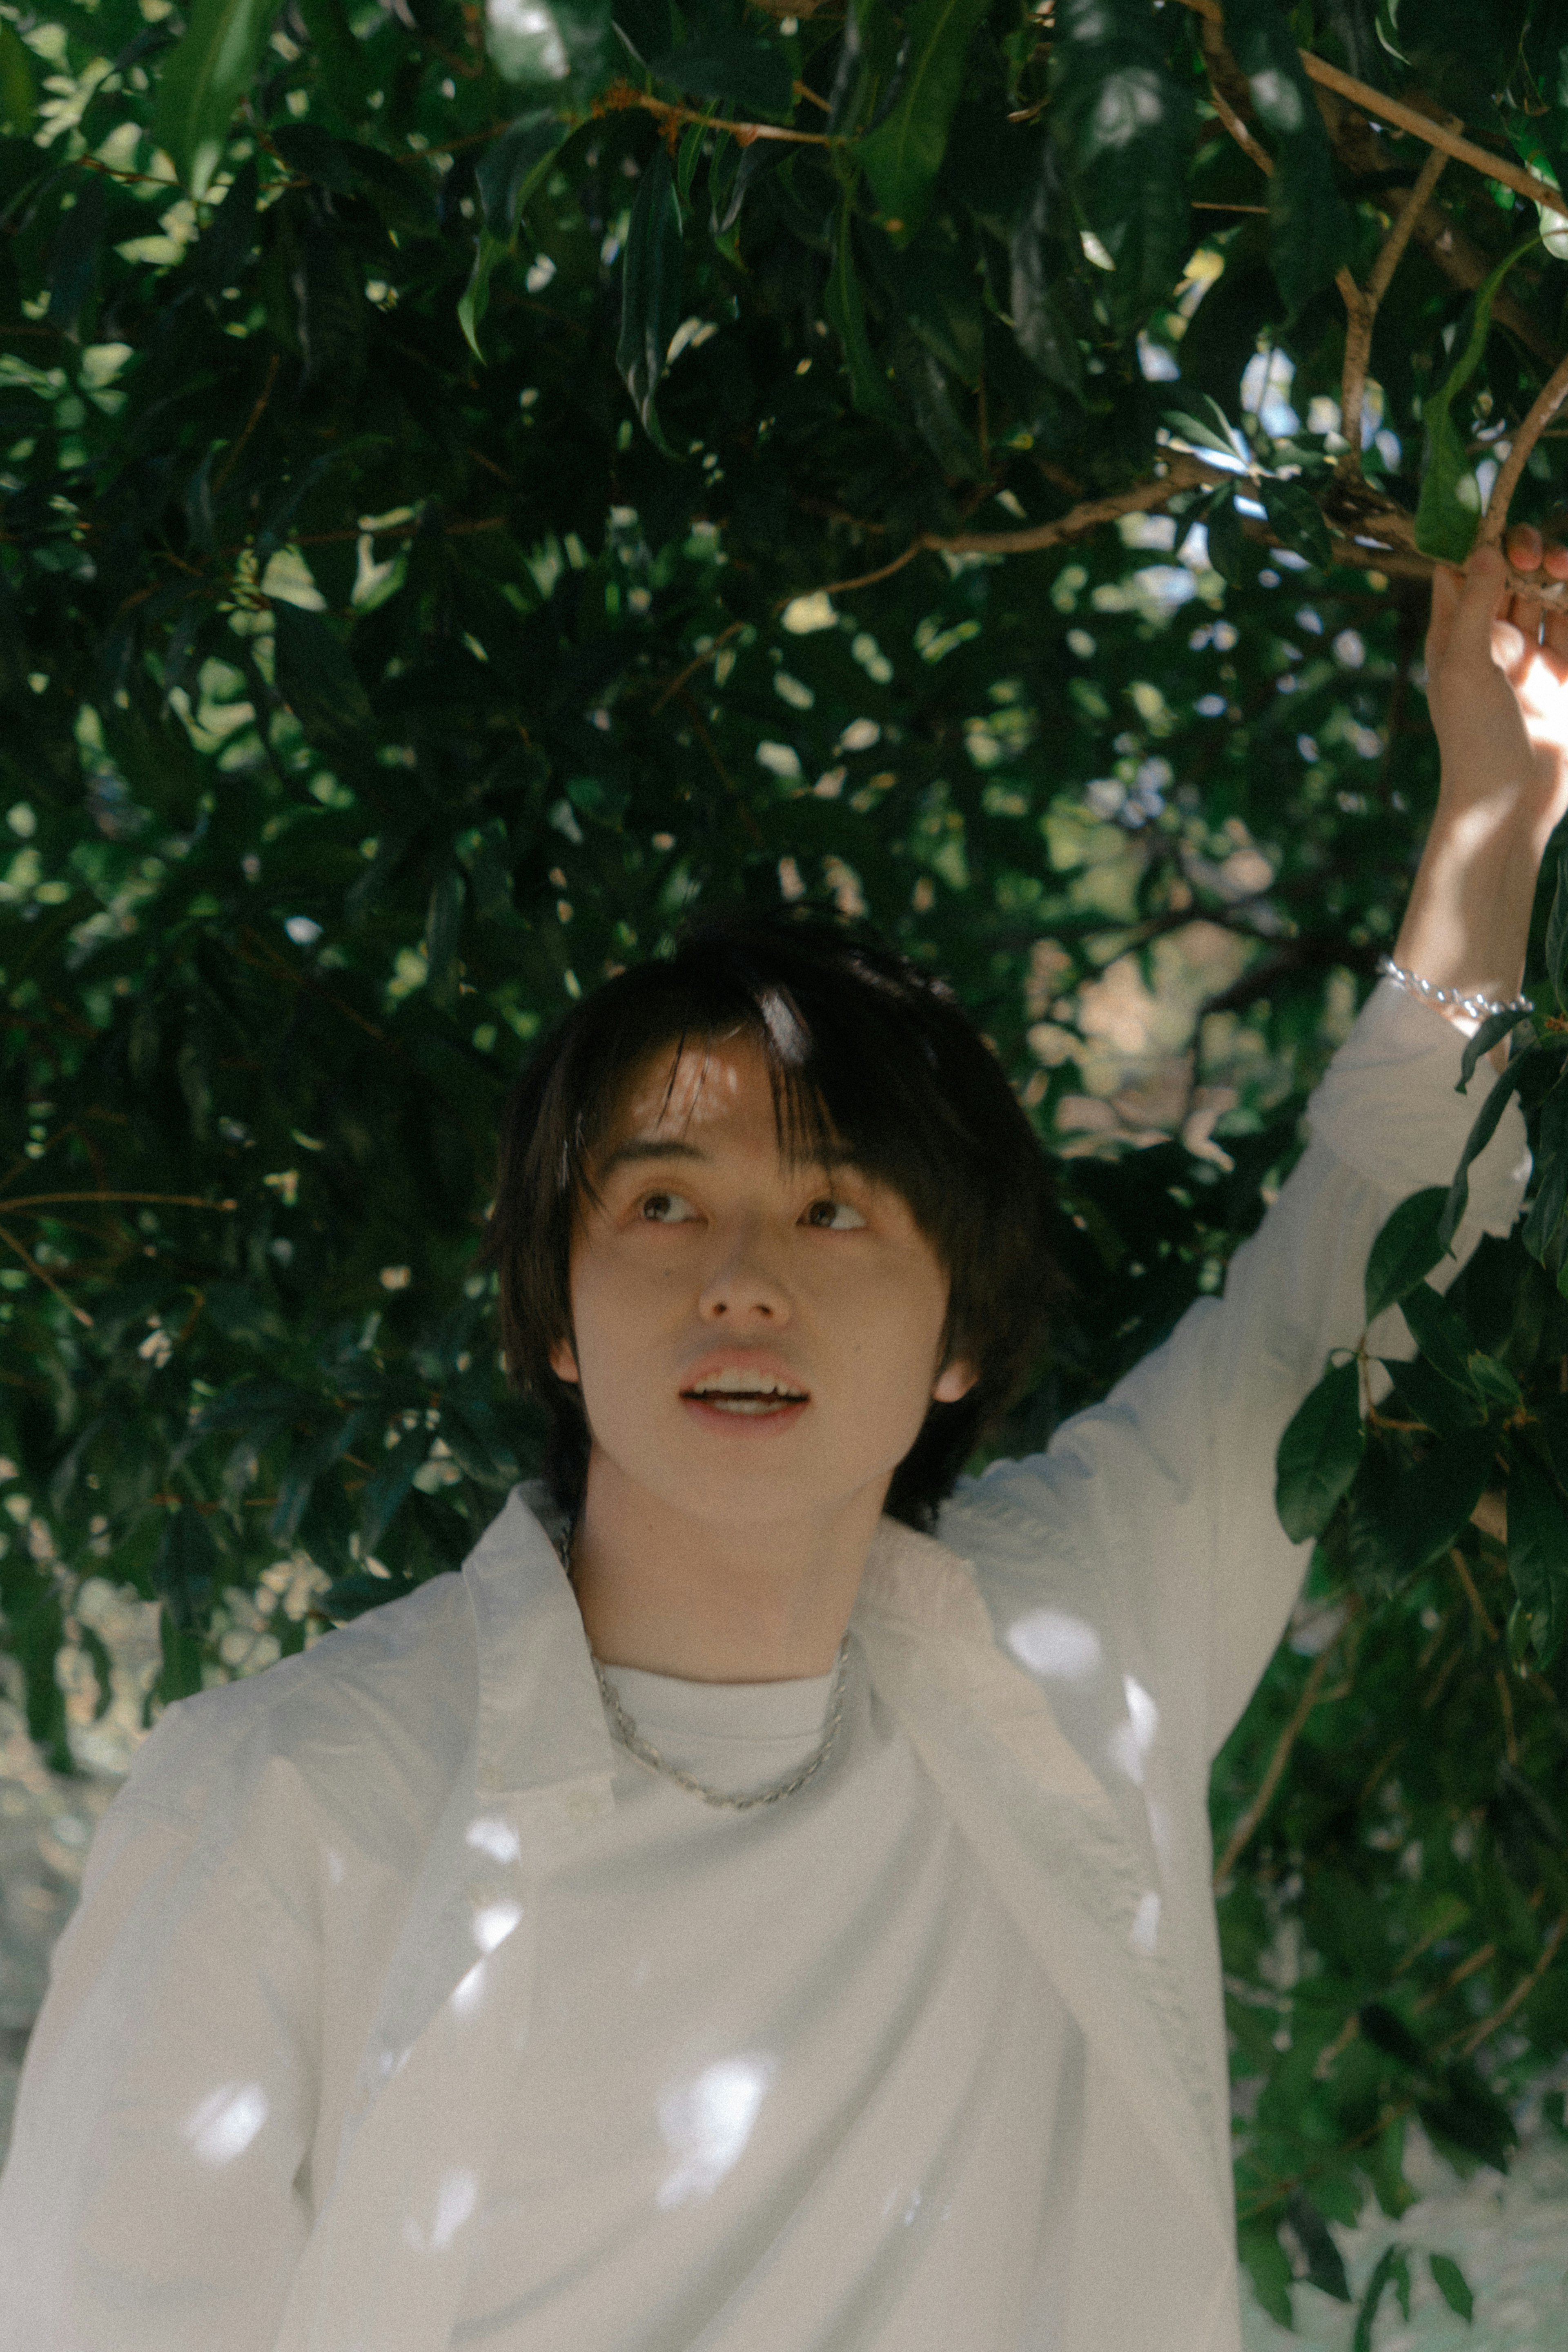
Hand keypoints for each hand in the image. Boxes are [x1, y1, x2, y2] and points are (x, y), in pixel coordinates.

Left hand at [1394, 535, 1567, 1013]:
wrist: (1509, 804)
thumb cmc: (1473, 738)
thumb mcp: (1465, 665)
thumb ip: (1475, 606)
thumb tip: (1483, 550)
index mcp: (1453, 639)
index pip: (1460, 575)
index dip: (1476, 545)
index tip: (1495, 525)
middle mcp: (1491, 645)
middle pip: (1509, 579)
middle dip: (1524, 556)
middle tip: (1535, 557)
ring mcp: (1531, 661)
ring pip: (1547, 598)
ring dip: (1556, 574)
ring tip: (1563, 566)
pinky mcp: (1566, 678)